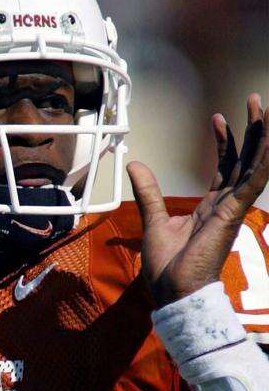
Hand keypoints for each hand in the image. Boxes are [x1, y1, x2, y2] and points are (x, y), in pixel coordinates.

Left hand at [128, 93, 267, 307]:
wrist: (173, 290)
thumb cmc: (167, 265)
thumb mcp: (154, 218)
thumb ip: (149, 191)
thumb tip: (135, 164)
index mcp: (211, 206)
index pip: (225, 167)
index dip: (225, 142)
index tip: (218, 118)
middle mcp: (226, 204)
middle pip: (246, 160)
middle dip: (252, 130)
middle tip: (254, 100)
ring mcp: (233, 208)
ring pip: (255, 165)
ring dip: (263, 136)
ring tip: (266, 108)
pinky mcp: (233, 213)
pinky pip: (254, 181)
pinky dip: (264, 159)